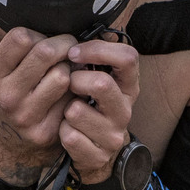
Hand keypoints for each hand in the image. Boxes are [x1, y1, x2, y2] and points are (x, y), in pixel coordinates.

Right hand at [0, 27, 74, 181]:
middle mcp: (6, 95)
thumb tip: (21, 8)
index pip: (20, 37)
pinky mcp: (44, 131)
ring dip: (71, 69)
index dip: (39, 33)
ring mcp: (25, 115)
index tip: (47, 38)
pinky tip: (71, 92)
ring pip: (62, 76)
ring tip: (69, 69)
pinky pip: (71, 100)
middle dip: (64, 44)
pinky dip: (75, 92)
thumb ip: (3, 41)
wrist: (8, 139)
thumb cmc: (9, 91)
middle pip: (45, 52)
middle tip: (71, 46)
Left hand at [60, 38, 140, 185]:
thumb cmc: (89, 105)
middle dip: (76, 80)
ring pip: (77, 111)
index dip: (98, 50)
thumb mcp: (96, 79)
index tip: (74, 52)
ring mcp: (114, 134)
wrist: (93, 150)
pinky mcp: (98, 155)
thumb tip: (74, 34)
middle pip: (102, 83)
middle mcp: (125, 109)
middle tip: (69, 83)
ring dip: (65, 108)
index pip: (128, 57)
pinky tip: (67, 130)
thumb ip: (92, 58)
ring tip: (69, 110)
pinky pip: (69, 136)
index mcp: (128, 85)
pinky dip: (62, 131)